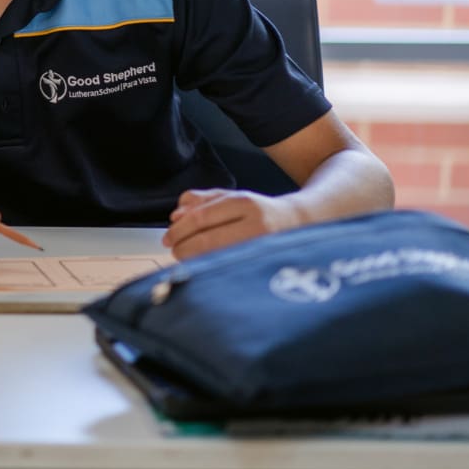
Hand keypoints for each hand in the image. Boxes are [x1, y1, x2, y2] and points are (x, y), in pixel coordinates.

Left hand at [163, 187, 303, 259]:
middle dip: (182, 247)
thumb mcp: (231, 197)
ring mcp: (261, 248)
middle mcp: (256, 225)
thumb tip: (176, 215)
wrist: (299, 224)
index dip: (179, 230)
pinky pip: (228, 271)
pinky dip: (210, 270)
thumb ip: (201, 201)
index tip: (168, 237)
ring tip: (187, 257)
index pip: (201, 217)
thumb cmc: (258, 212)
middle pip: (206, 240)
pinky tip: (204, 268)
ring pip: (216, 258)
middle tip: (174, 249)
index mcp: (244, 203)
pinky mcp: (264, 268)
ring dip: (193, 260)